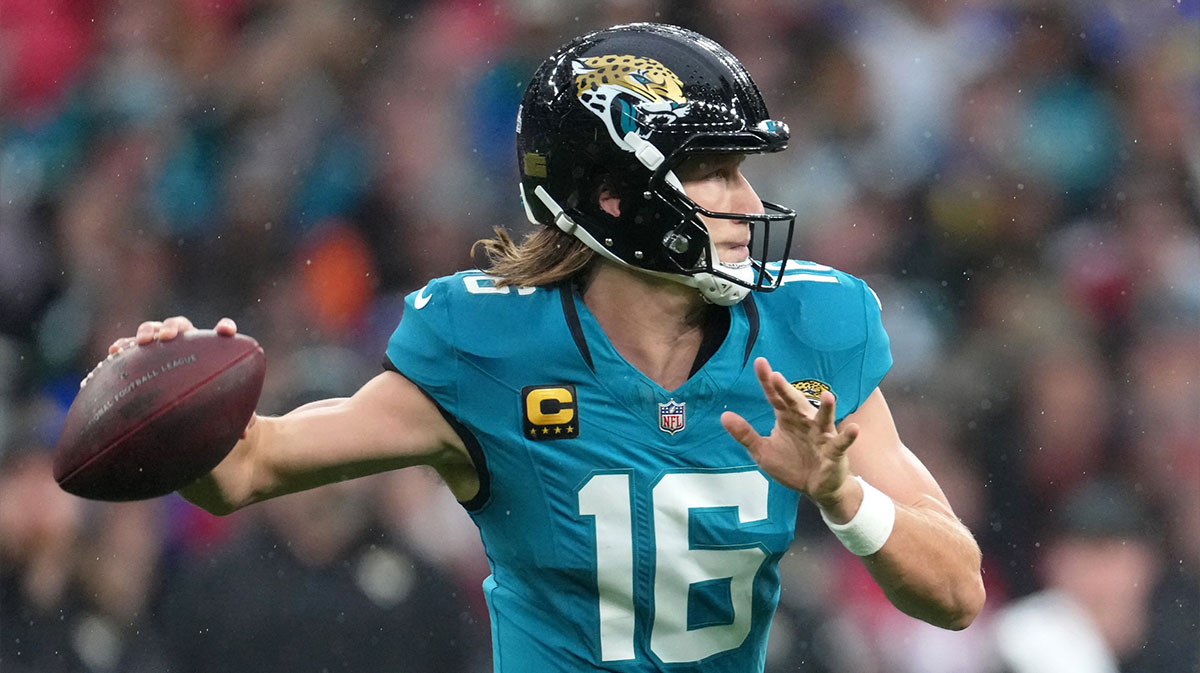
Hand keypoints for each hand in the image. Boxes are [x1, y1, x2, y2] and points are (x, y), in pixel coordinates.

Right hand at [105, 316, 252, 437]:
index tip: (226, 332)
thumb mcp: (219, 414)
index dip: (225, 329)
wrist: (178, 415)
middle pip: (181, 326)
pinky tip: (114, 352)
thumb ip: (233, 418)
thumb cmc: (205, 410)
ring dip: (149, 330)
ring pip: (154, 330)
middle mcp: (185, 345)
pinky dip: (123, 347)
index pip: (221, 334)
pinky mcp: (139, 357)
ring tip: (143, 341)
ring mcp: (161, 348)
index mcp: (210, 352)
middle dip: (174, 327)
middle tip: (169, 337)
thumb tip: (246, 432)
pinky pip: (129, 348)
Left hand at [721, 357, 859, 510]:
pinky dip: (848, 436)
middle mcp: (805, 421)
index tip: (760, 362)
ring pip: (823, 418)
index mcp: (787, 418)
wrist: (815, 488)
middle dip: (787, 390)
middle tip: (776, 376)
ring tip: (828, 396)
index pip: (775, 397)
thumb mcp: (763, 451)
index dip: (767, 381)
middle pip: (795, 403)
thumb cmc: (791, 465)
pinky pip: (841, 443)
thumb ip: (745, 434)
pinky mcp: (834, 451)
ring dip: (827, 408)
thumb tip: (724, 416)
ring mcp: (822, 435)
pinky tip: (854, 428)